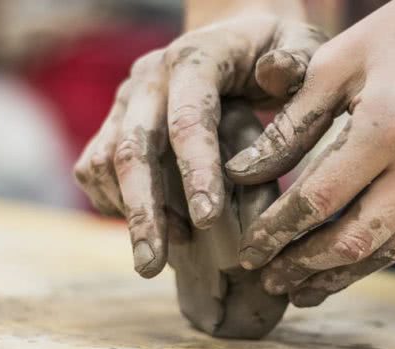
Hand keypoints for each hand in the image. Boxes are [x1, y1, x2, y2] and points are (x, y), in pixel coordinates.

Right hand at [73, 14, 325, 277]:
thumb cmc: (273, 49)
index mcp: (195, 60)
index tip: (209, 221)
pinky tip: (149, 228)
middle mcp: (149, 79)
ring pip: (105, 162)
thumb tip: (273, 74)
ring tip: (159, 257)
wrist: (233, 36)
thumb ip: (295, 61)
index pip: (189, 118)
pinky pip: (95, 168)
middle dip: (143, 211)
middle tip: (151, 266)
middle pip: (132, 147)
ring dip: (129, 213)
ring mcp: (126, 102)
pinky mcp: (113, 123)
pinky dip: (114, 204)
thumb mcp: (300, 43)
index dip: (196, 170)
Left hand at [226, 0, 394, 305]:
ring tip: (303, 290)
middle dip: (303, 267)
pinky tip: (350, 262)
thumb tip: (243, 173)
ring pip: (390, 251)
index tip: (247, 251)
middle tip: (269, 280)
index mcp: (389, 126)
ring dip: (342, 275)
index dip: (276, 232)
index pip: (318, 199)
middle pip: (354, 240)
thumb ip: (291, 125)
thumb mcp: (338, 63)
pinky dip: (380, 253)